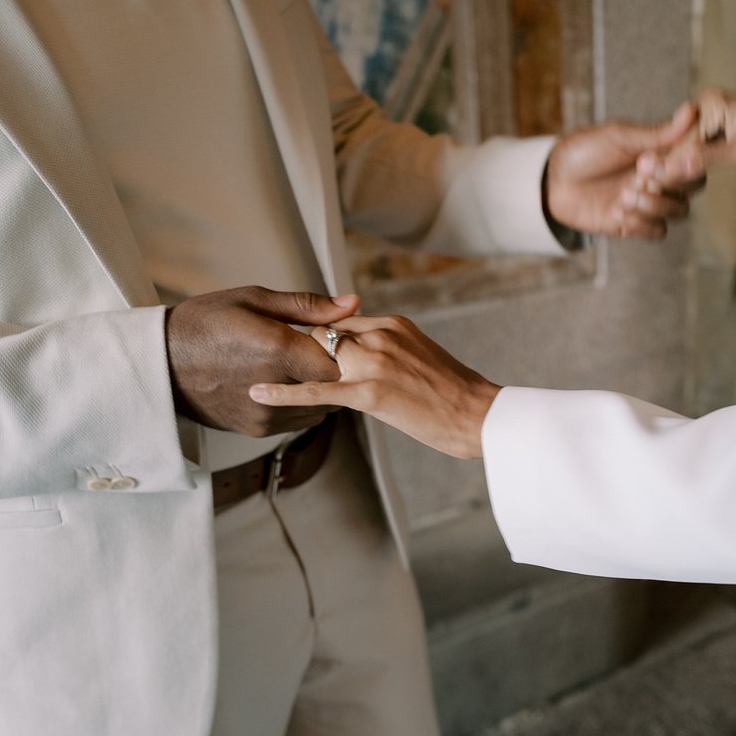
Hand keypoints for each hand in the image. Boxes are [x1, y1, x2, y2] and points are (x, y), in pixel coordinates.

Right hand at [165, 286, 359, 436]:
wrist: (160, 362)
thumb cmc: (207, 322)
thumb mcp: (255, 300)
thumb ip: (308, 306)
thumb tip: (352, 304)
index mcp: (277, 348)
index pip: (340, 359)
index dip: (343, 349)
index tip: (333, 338)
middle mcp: (275, 386)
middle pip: (334, 387)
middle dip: (336, 371)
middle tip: (319, 353)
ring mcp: (266, 413)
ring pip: (320, 408)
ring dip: (319, 390)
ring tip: (296, 368)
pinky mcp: (258, 429)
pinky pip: (299, 421)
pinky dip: (300, 405)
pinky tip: (282, 384)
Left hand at [248, 316, 499, 458]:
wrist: (476, 414)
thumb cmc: (455, 391)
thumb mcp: (421, 354)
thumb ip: (391, 347)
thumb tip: (370, 354)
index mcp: (393, 324)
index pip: (341, 322)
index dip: (319, 337)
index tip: (298, 345)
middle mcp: (380, 336)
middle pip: (323, 335)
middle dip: (302, 351)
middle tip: (274, 360)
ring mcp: (374, 363)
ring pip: (319, 357)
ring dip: (296, 368)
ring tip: (267, 374)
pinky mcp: (369, 393)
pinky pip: (318, 390)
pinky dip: (285, 392)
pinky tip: (258, 393)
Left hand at [545, 102, 700, 239]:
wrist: (553, 182)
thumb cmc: (585, 150)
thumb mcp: (618, 136)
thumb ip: (656, 133)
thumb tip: (691, 110)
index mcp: (662, 152)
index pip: (694, 158)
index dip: (683, 162)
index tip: (652, 159)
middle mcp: (662, 178)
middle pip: (693, 187)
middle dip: (669, 183)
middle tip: (639, 174)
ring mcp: (650, 203)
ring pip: (679, 212)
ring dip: (654, 205)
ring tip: (624, 196)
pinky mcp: (635, 225)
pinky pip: (657, 231)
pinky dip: (640, 224)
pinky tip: (616, 212)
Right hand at [636, 90, 735, 186]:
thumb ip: (705, 160)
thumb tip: (671, 169)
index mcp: (709, 102)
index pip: (680, 141)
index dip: (663, 168)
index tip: (641, 189)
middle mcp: (705, 107)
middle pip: (678, 145)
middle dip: (664, 171)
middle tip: (637, 196)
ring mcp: (709, 120)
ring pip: (683, 152)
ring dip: (672, 174)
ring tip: (647, 197)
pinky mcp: (715, 132)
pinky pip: (694, 154)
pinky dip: (686, 171)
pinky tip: (671, 189)